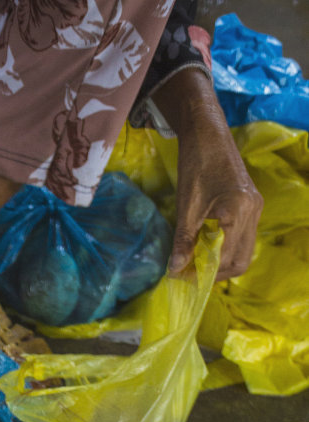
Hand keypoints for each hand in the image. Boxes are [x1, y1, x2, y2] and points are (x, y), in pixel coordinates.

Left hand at [151, 68, 261, 280]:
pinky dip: (226, 247)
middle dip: (217, 273)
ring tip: (197, 263)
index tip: (185, 278)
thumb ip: (183, 241)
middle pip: (242, 260)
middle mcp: (254, 211)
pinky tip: (206, 246)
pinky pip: (243, 236)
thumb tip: (176, 271)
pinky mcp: (252, 204)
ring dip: (222, 262)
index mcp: (239, 211)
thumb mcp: (186, 207)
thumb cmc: (196, 165)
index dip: (207, 274)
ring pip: (244, 250)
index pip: (228, 258)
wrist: (208, 132)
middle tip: (192, 275)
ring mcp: (256, 207)